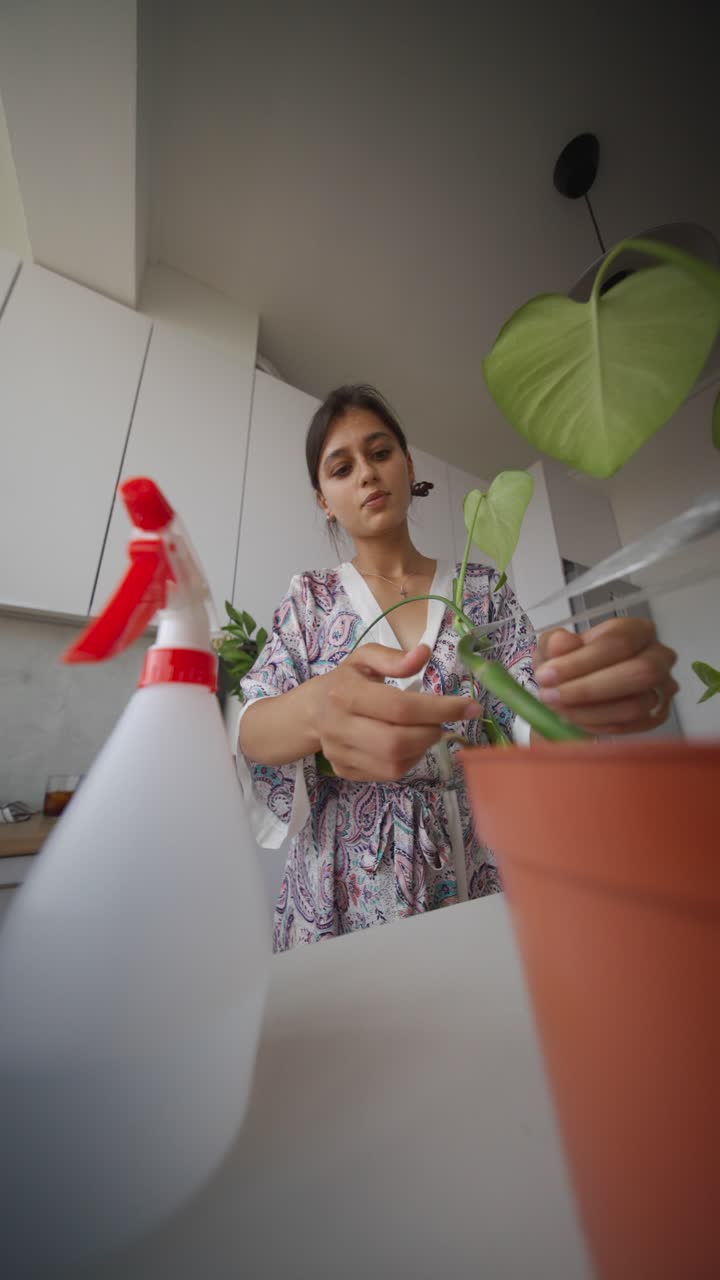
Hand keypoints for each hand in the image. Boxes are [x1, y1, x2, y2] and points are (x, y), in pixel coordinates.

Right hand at [311, 643, 481, 780]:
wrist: (310, 712)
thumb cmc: (346, 681)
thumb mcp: (365, 658)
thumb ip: (394, 657)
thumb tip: (424, 653)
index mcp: (345, 693)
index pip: (400, 707)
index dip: (440, 709)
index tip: (470, 707)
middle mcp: (339, 726)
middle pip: (397, 742)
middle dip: (431, 732)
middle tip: (443, 721)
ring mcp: (340, 753)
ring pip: (395, 763)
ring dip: (422, 748)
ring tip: (426, 730)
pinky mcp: (345, 770)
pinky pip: (389, 774)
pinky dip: (410, 760)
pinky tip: (410, 743)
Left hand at [534, 618, 677, 735]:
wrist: (579, 691)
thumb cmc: (571, 664)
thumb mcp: (553, 648)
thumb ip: (555, 643)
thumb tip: (562, 643)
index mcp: (636, 630)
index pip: (618, 642)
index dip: (581, 661)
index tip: (546, 675)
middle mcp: (658, 656)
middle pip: (639, 673)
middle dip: (588, 689)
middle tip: (551, 697)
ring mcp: (663, 688)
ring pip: (635, 706)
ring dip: (590, 712)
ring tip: (558, 710)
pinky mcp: (658, 715)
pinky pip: (633, 726)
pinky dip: (600, 726)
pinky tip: (575, 721)